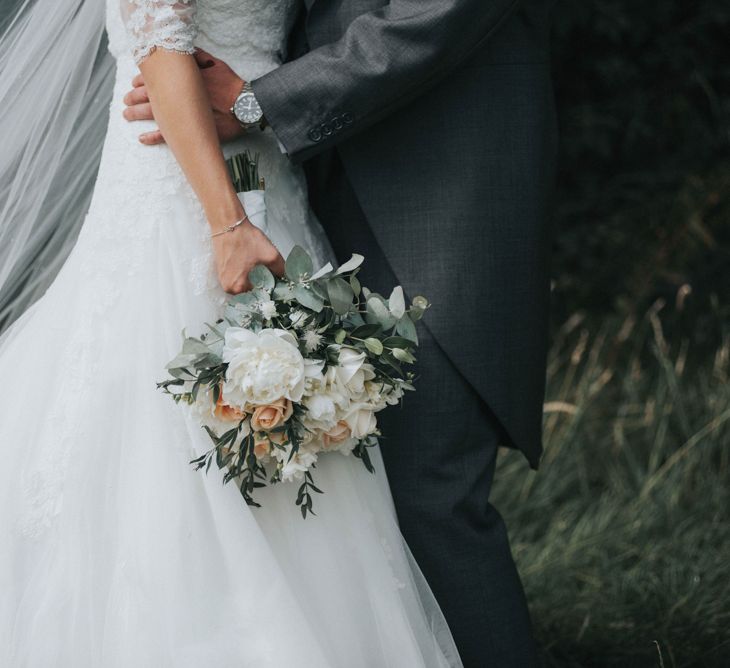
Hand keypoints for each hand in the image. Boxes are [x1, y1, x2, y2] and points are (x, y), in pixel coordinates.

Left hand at [123, 49, 245, 145]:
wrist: (245, 106)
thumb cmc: (231, 85)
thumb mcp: (215, 64)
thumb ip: (199, 57)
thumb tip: (188, 51)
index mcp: (182, 81)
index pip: (156, 79)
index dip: (143, 81)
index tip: (135, 82)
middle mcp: (179, 97)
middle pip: (150, 96)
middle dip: (135, 97)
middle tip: (125, 99)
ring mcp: (182, 116)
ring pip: (153, 114)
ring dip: (136, 114)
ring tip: (126, 114)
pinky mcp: (190, 131)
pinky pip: (167, 137)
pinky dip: (153, 138)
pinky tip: (141, 138)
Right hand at [213, 220, 284, 293]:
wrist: (229, 224)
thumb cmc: (246, 239)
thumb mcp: (271, 256)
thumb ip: (282, 271)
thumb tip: (288, 280)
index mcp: (238, 287)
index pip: (260, 297)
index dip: (271, 291)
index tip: (276, 284)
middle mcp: (229, 288)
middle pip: (252, 293)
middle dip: (263, 286)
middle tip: (271, 275)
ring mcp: (224, 281)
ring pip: (245, 287)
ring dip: (255, 281)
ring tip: (261, 269)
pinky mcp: (223, 273)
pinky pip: (238, 280)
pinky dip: (247, 276)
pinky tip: (252, 266)